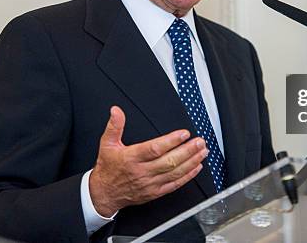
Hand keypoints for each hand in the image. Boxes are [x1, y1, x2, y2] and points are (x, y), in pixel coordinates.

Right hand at [89, 106, 207, 216]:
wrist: (104, 194)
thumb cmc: (108, 168)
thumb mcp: (106, 144)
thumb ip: (114, 126)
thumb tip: (116, 111)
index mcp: (132, 158)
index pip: (154, 149)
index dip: (171, 141)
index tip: (184, 134)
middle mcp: (142, 171)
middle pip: (169, 161)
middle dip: (187, 151)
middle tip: (199, 142)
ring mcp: (150, 183)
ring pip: (175, 173)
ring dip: (191, 162)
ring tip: (202, 151)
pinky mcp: (155, 192)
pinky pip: (174, 184)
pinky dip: (188, 176)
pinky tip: (196, 167)